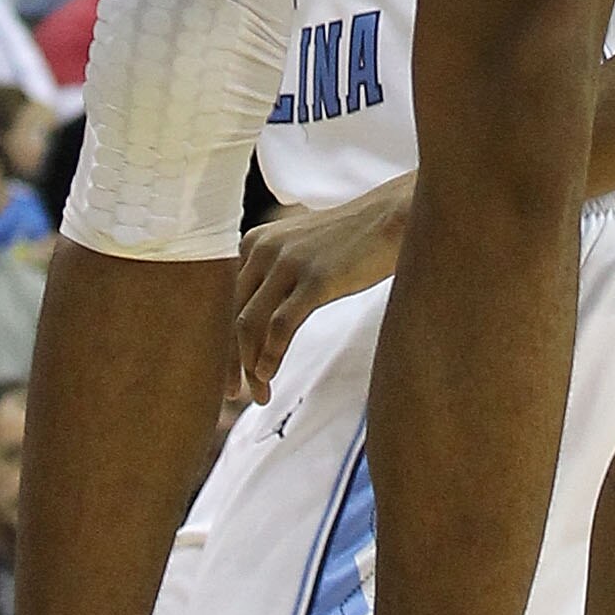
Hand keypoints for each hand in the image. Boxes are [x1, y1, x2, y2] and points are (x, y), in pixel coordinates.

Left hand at [237, 178, 410, 402]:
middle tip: (237, 394)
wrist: (390, 218)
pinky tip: (268, 375)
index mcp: (254, 242)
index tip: (229, 375)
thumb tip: (255, 325)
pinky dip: (270, 354)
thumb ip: (272, 276)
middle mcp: (263, 249)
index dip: (224, 341)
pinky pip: (281, 325)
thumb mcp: (298, 250)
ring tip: (260, 396)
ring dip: (251, 366)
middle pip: (233, 315)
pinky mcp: (315, 278)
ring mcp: (289, 262)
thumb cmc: (347, 242)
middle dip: (232, 361)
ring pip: (250, 324)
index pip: (226, 301)